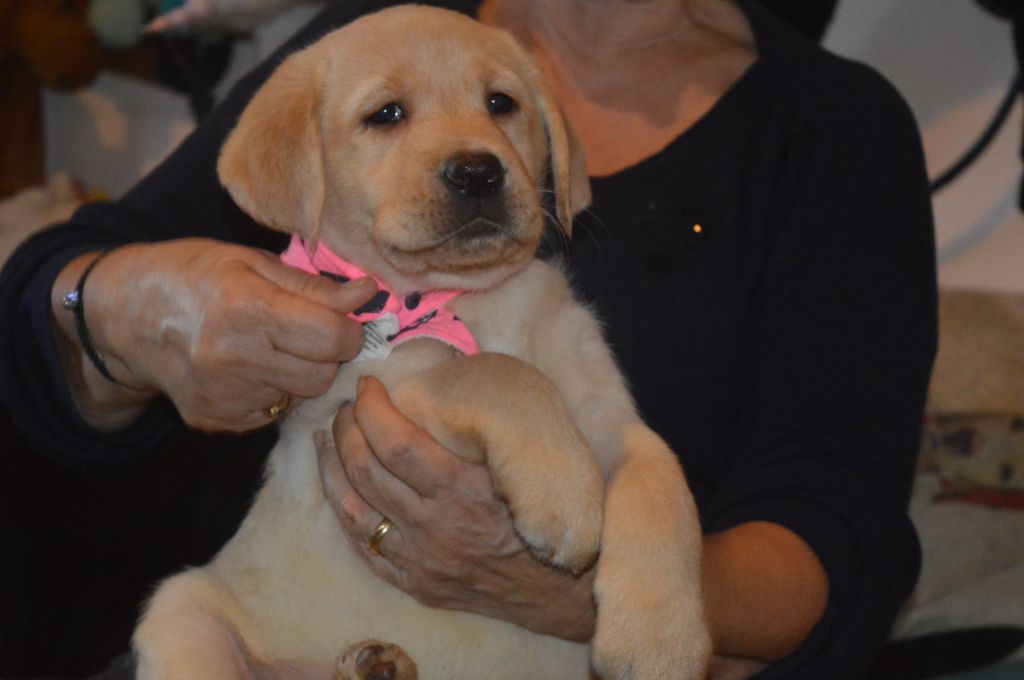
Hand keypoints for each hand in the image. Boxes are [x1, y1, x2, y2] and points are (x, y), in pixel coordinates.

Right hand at [52, 239, 375, 431]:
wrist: (125, 315)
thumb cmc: (195, 276)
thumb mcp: (253, 263)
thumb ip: (316, 286)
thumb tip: (370, 293)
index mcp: (247, 310)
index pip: (333, 338)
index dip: (350, 329)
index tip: (341, 319)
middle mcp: (233, 359)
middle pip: (324, 374)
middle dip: (329, 354)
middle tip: (309, 333)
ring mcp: (223, 396)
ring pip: (303, 396)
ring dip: (304, 374)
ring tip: (275, 347)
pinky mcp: (216, 420)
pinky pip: (275, 412)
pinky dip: (276, 391)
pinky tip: (251, 368)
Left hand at [315, 376, 596, 641]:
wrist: (560, 587)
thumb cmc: (543, 514)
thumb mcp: (519, 465)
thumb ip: (479, 432)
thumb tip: (444, 379)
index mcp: (464, 491)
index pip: (397, 442)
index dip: (373, 408)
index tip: (368, 386)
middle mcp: (436, 528)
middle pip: (367, 470)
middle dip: (347, 429)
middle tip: (347, 406)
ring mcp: (421, 561)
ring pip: (352, 509)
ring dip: (331, 466)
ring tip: (325, 438)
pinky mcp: (415, 584)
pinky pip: (363, 547)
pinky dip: (343, 511)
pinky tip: (336, 487)